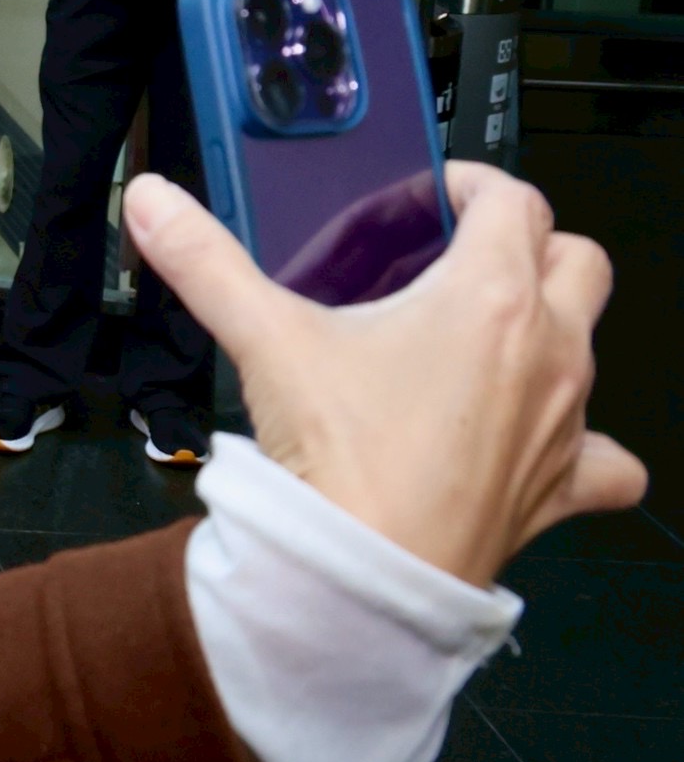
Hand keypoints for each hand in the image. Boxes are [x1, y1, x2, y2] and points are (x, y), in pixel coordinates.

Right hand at [124, 165, 646, 587]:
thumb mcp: (265, 339)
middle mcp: (550, 349)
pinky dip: (586, 446)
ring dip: (549, 332)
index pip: (511, 200)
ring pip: (593, 346)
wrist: (366, 574)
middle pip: (576, 259)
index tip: (429, 203)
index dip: (468, 187)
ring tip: (476, 348)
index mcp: (491, 296)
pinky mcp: (562, 485)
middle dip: (529, 248)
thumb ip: (205, 260)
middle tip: (461, 264)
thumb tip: (153, 201)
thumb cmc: (340, 458)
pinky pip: (609, 460)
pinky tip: (536, 442)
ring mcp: (567, 420)